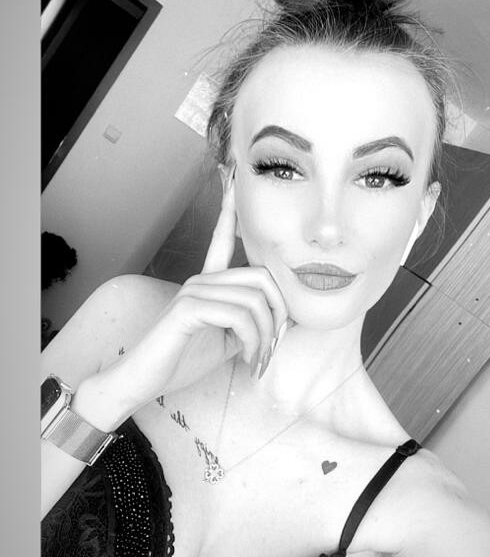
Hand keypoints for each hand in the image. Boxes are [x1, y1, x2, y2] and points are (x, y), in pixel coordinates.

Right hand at [78, 168, 288, 424]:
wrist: (141, 382)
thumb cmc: (181, 362)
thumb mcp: (226, 342)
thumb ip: (249, 324)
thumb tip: (281, 318)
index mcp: (206, 283)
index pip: (220, 238)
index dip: (229, 209)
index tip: (230, 175)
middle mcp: (199, 280)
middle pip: (261, 277)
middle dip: (279, 315)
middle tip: (273, 348)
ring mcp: (192, 291)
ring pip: (254, 300)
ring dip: (266, 336)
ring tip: (258, 359)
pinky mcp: (187, 308)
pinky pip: (239, 316)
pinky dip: (252, 341)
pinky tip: (246, 358)